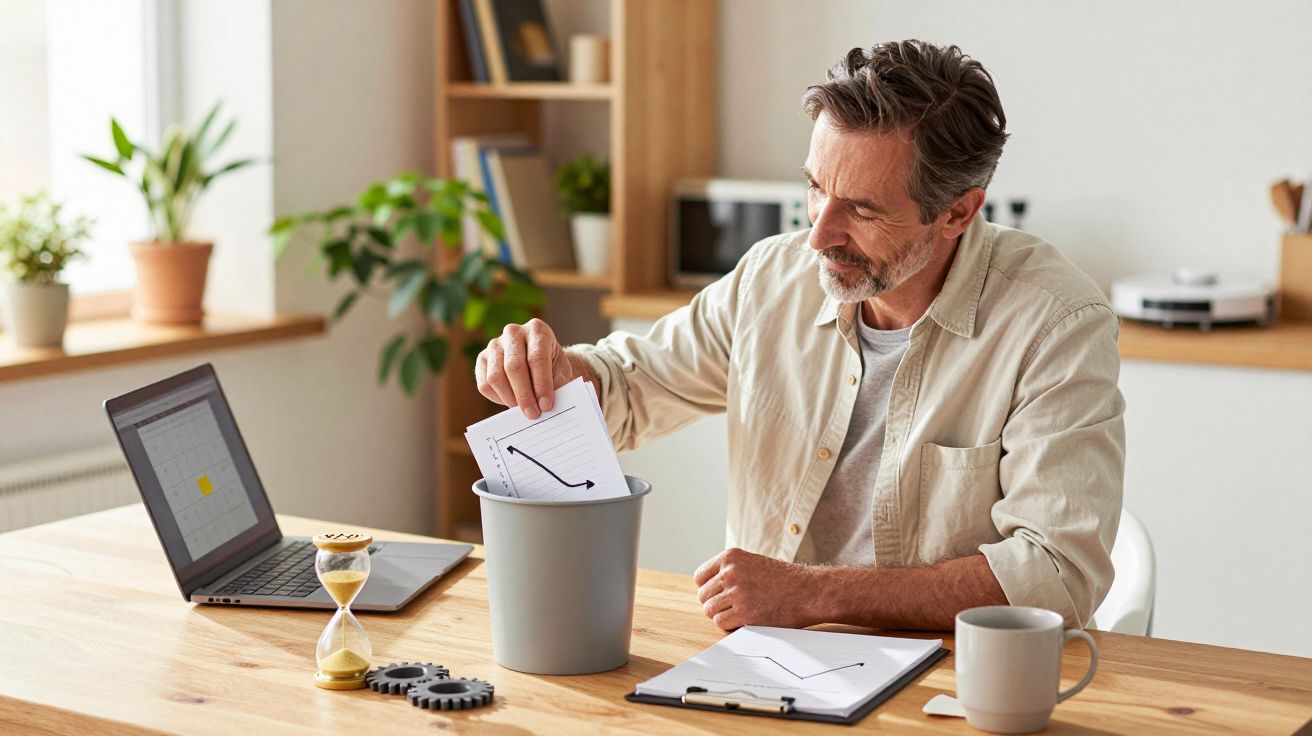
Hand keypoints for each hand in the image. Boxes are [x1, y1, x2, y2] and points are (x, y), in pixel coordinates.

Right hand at [475, 319, 574, 419]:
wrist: (536, 358)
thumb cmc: (551, 363)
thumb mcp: (562, 368)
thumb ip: (558, 381)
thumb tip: (545, 400)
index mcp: (537, 330)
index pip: (537, 358)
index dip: (541, 384)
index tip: (546, 405)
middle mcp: (513, 332)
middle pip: (514, 367)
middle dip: (524, 395)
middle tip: (533, 414)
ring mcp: (494, 344)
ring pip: (495, 377)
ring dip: (510, 399)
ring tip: (523, 409)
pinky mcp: (482, 358)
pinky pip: (484, 384)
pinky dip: (497, 398)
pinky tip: (511, 401)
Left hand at [694, 547, 821, 630]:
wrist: (808, 591)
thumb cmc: (782, 580)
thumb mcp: (752, 563)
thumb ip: (730, 571)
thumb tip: (704, 587)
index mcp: (731, 557)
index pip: (700, 576)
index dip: (708, 588)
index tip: (719, 595)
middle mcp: (731, 572)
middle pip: (703, 596)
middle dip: (715, 603)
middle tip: (734, 606)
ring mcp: (737, 592)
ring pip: (710, 610)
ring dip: (723, 615)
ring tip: (741, 612)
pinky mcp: (745, 612)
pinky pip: (721, 622)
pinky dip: (730, 625)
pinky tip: (745, 620)